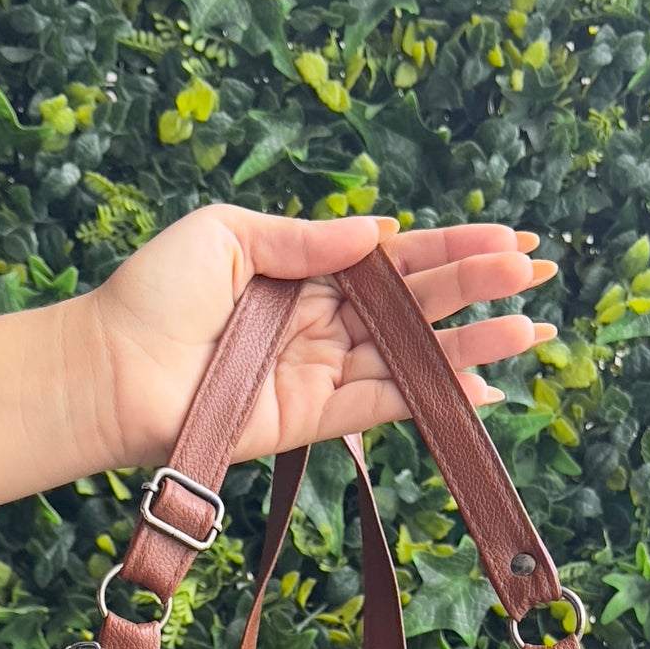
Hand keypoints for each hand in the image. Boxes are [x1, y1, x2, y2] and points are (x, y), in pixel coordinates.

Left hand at [79, 204, 558, 472]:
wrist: (112, 370)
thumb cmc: (155, 295)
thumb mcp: (229, 234)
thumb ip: (307, 236)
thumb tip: (381, 230)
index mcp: (308, 269)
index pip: (396, 257)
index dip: (453, 246)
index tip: (510, 235)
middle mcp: (325, 321)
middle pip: (417, 303)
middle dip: (479, 286)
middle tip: (537, 272)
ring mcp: (324, 371)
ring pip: (414, 355)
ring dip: (473, 345)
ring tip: (529, 330)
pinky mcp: (316, 418)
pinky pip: (386, 405)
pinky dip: (435, 398)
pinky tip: (484, 388)